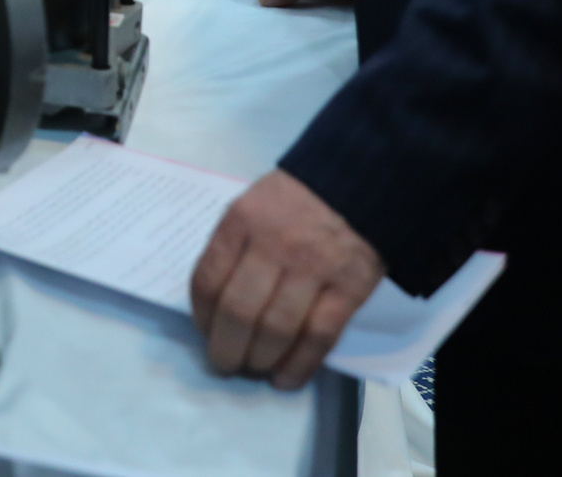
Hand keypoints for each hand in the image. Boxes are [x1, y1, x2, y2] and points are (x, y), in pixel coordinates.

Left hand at [191, 170, 384, 387]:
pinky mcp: (348, 288)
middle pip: (238, 311)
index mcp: (241, 221)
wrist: (360, 184)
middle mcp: (273, 245)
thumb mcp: (252, 205)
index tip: (205, 332)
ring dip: (259, 360)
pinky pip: (319, 336)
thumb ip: (233, 247)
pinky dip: (299, 365)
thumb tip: (214, 304)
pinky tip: (285, 378)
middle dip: (225, 348)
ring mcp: (313, 268)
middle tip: (224, 363)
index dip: (201, 316)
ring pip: (276, 329)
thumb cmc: (296, 200)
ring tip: (254, 369)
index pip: (208, 279)